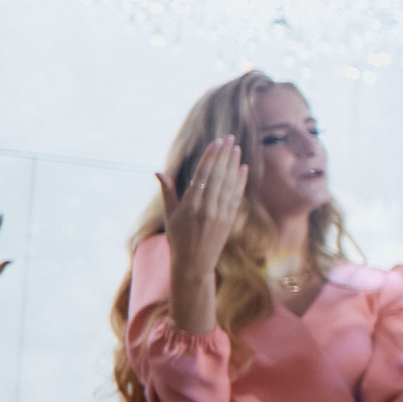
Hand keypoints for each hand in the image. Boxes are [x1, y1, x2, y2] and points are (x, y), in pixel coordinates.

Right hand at [159, 136, 246, 277]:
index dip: (210, 157)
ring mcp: (221, 213)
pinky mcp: (230, 219)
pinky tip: (243, 168)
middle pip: (218, 175)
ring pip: (229, 183)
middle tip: (230, 138)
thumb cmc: (177, 238)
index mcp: (191, 204)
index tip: (216, 142)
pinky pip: (236, 196)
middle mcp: (207, 207)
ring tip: (236, 148)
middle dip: (224, 155)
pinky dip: (240, 181)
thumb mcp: (169, 214)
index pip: (203, 174)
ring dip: (233, 164)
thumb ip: (168, 191)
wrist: (194, 263)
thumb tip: (159, 171)